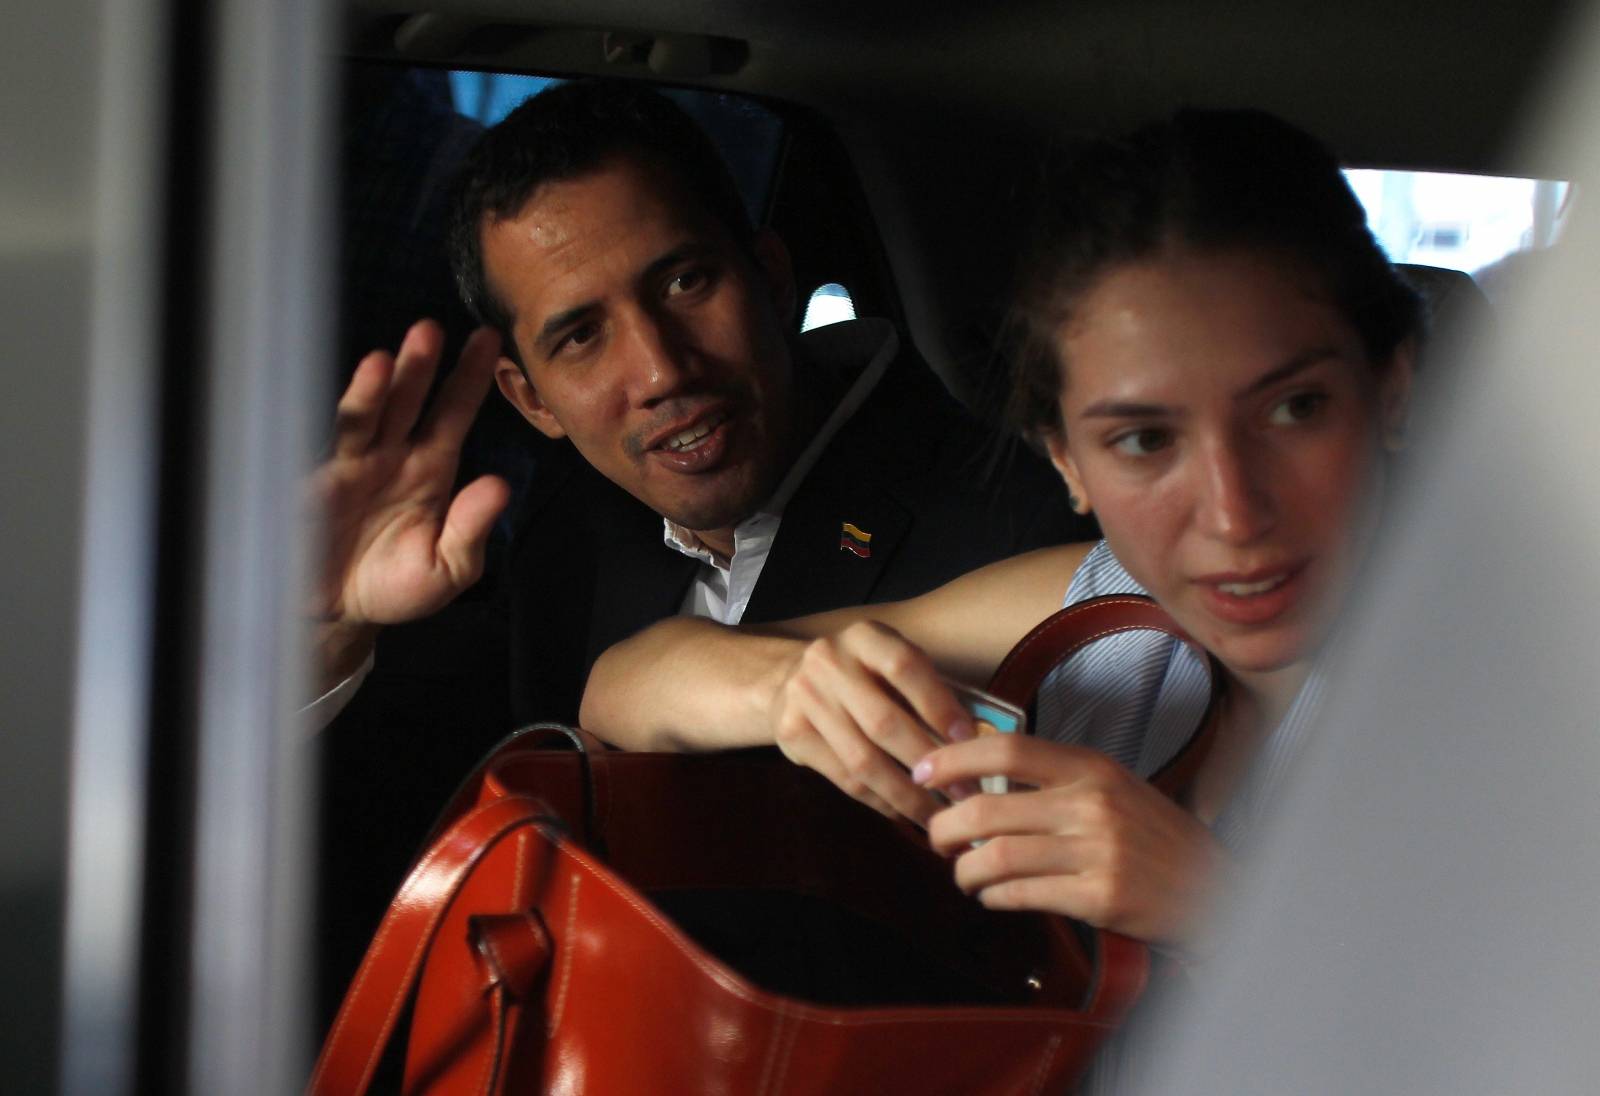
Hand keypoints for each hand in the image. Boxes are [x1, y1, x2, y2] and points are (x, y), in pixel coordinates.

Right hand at [306, 320, 509, 682]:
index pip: (454, 414)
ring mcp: (355, 465)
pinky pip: (332, 447)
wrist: (339, 614)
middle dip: (421, 365)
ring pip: (370, 415)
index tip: (490, 341)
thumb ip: (472, 528)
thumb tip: (500, 487)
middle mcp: (393, 456)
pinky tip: (347, 403)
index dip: (470, 379)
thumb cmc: (397, 586)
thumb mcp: (448, 568)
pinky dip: (342, 421)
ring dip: (379, 387)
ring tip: (390, 356)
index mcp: (431, 469)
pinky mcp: (320, 483)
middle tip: (434, 327)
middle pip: (410, 401)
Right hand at [768, 621, 976, 825]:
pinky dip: (880, 801)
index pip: (905, 667)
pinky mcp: (791, 733)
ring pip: (863, 759)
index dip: (938, 705)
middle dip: (929, 763)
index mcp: (864, 637)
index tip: (968, 741)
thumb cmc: (862, 675)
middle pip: (884, 721)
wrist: (788, 679)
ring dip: (906, 795)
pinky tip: (904, 812)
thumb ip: (926, 690)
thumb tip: (978, 742)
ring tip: (939, 816)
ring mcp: (804, 698)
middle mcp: (828, 662)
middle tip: (965, 794)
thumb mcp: (890, 664)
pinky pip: (844, 778)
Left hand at [917, 735, 1230, 951]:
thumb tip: (974, 781)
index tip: (923, 771)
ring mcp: (1096, 852)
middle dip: (943, 828)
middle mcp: (1091, 804)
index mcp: (1090, 768)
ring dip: (964, 870)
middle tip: (936, 839)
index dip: (954, 758)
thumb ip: (1052, 780)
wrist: (1214, 888)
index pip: (1006, 750)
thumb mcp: (1110, 787)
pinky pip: (1020, 896)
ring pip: (995, 857)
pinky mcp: (1099, 898)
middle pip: (986, 809)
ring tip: (963, 875)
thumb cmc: (1152, 836)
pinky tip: (993, 897)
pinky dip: (994, 898)